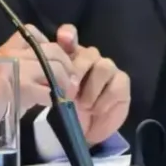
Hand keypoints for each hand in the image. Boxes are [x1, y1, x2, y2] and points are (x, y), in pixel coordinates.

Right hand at [0, 25, 78, 144]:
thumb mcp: (6, 74)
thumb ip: (27, 66)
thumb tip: (58, 68)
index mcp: (7, 48)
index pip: (34, 33)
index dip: (53, 47)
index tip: (58, 65)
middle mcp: (10, 53)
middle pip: (52, 51)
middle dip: (67, 68)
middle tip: (70, 85)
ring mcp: (13, 68)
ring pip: (53, 70)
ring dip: (64, 85)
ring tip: (63, 96)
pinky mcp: (18, 87)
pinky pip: (47, 91)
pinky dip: (53, 100)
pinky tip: (49, 105)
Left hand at [55, 25, 130, 145]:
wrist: (85, 130)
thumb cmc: (68, 108)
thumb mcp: (53, 93)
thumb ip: (49, 77)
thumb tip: (43, 71)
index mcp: (70, 56)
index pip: (70, 35)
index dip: (68, 35)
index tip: (63, 39)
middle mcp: (89, 58)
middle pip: (88, 53)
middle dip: (78, 72)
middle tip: (70, 93)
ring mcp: (107, 68)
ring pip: (103, 66)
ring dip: (91, 89)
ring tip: (84, 106)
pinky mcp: (122, 81)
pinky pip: (116, 84)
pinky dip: (104, 100)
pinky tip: (96, 110)